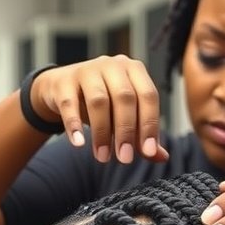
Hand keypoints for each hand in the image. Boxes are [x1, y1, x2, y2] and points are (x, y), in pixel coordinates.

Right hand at [30, 56, 168, 163]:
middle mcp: (113, 65)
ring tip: (103, 157)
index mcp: (134, 70)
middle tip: (125, 159)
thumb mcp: (124, 116)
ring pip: (99, 101)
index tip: (147, 152)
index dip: (149, 125)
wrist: (62, 87)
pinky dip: (74, 125)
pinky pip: (69, 104)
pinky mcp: (64, 81)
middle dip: (126, 131)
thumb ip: (142, 135)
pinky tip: (79, 144)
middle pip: (124, 98)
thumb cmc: (103, 102)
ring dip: (102, 133)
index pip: (148, 96)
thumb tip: (161, 157)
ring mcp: (87, 70)